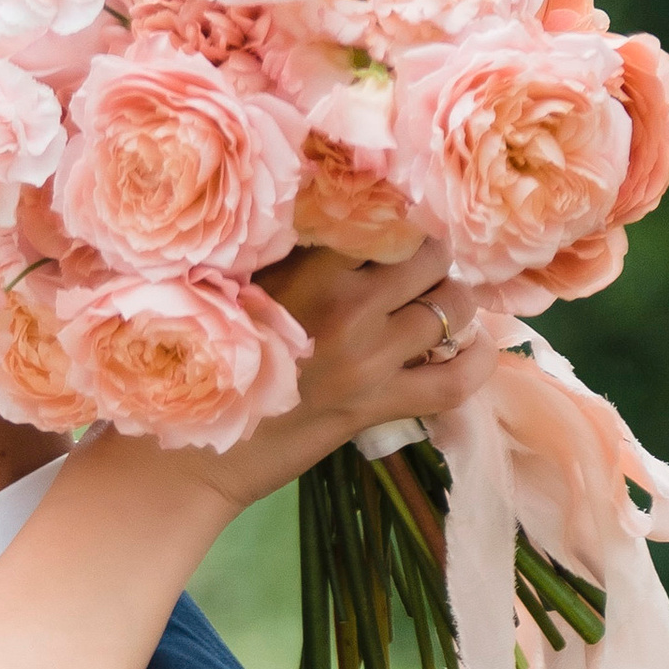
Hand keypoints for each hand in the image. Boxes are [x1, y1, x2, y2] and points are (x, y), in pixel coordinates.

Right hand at [199, 238, 497, 515]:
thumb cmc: (208, 366)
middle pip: (430, 253)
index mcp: (310, 268)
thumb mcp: (242, 289)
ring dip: (452, 302)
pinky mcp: (377, 406)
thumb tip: (341, 216)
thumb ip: (292, 254)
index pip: (384, 215)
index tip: (392, 224)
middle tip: (416, 271)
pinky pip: (456, 380)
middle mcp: (347, 307)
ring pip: (452, 306)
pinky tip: (474, 348)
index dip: (397, 214)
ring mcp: (368, 359)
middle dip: (430, 258)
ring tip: (436, 307)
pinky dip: (477, 360)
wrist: (191, 454)